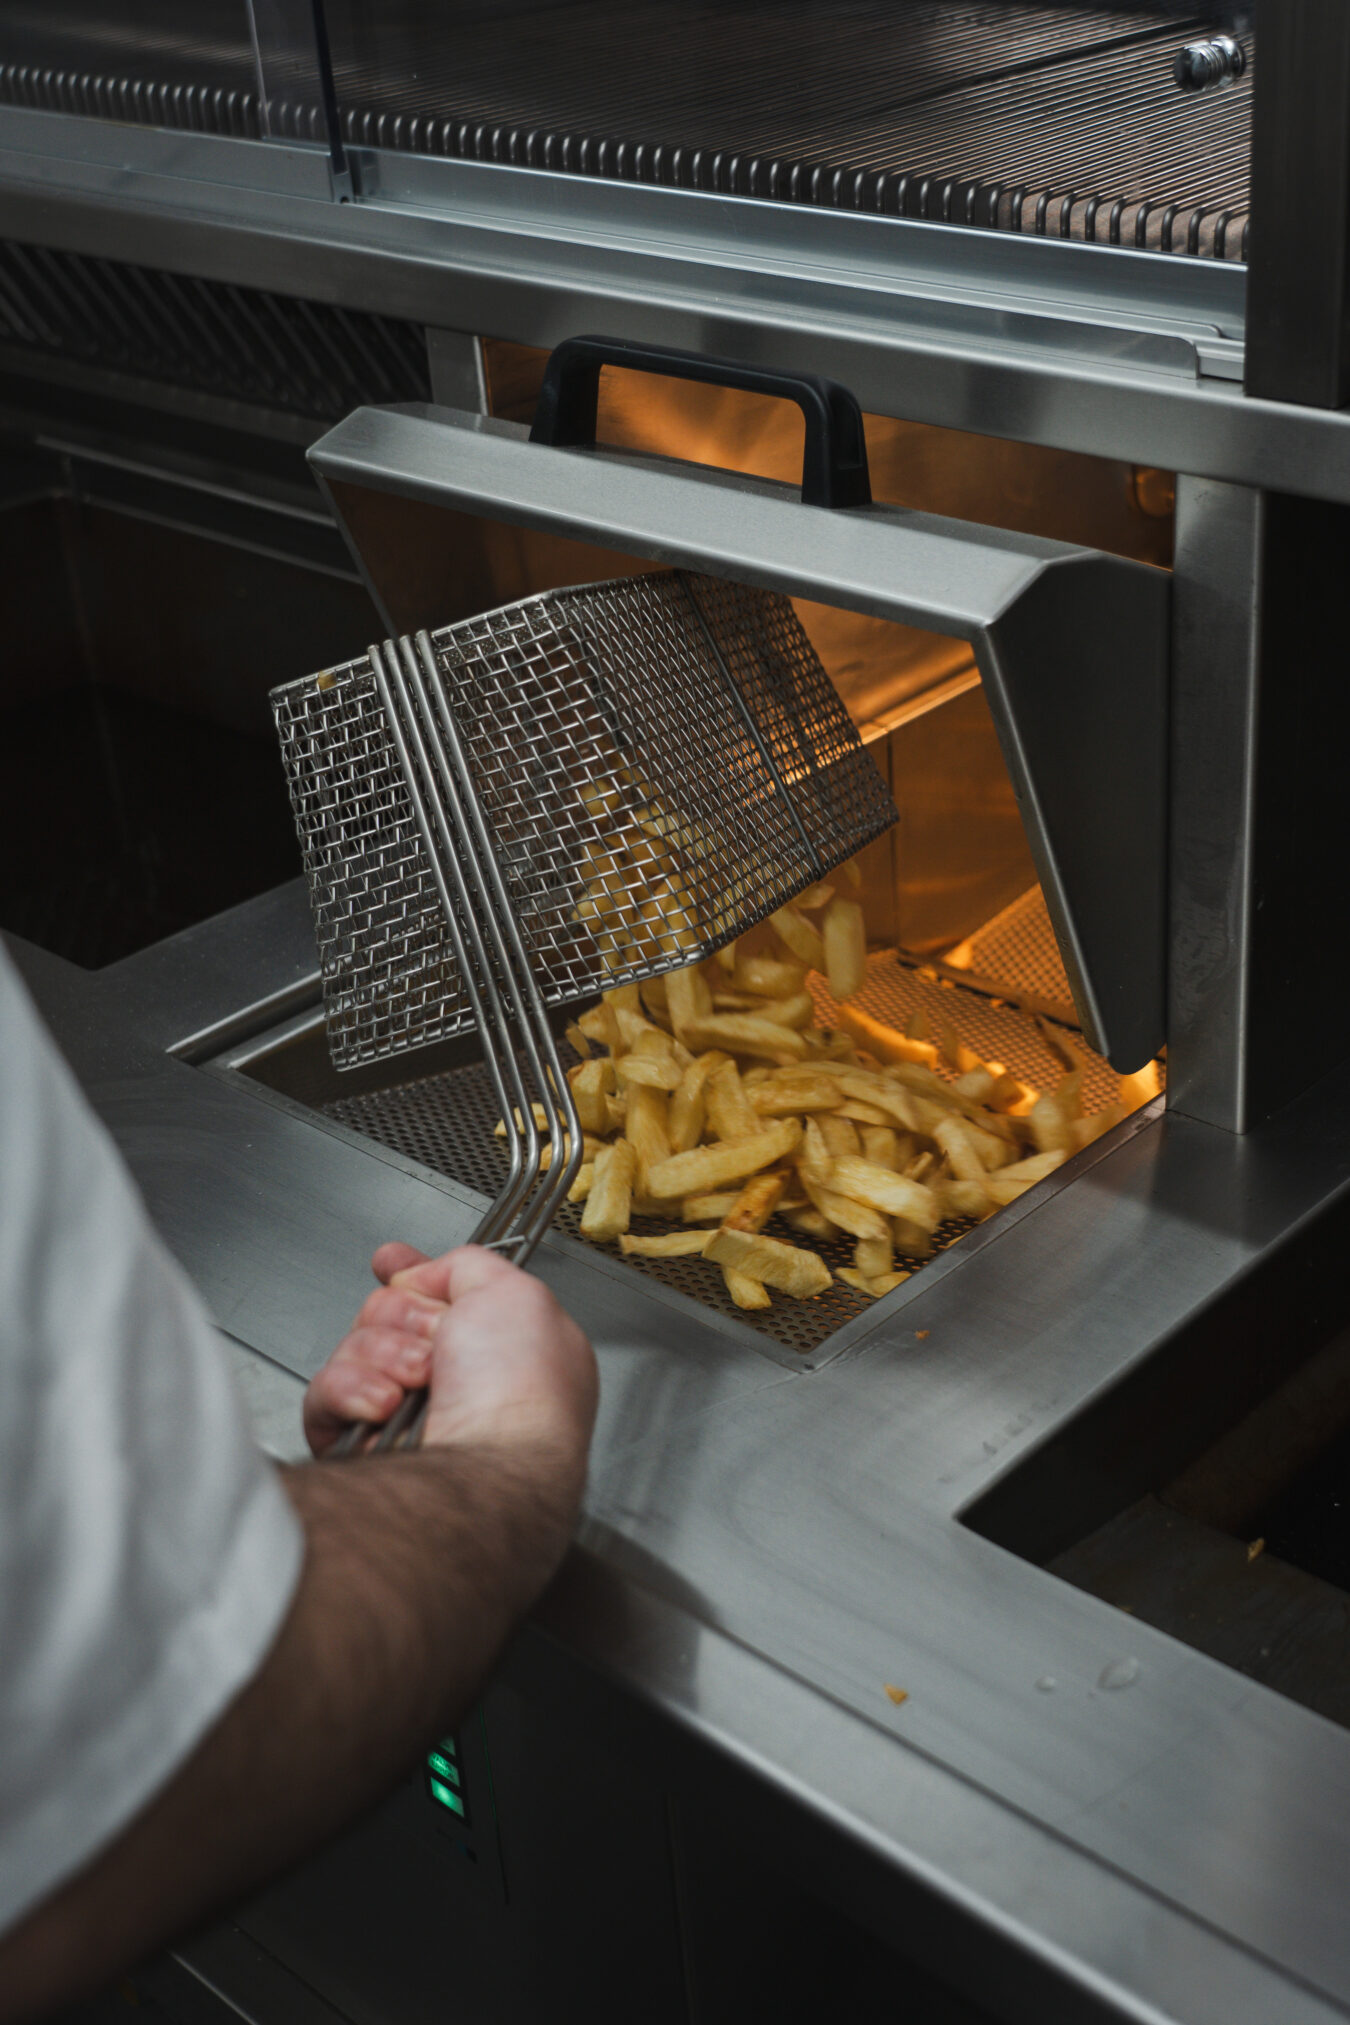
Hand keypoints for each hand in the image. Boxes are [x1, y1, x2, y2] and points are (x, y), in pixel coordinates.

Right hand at [305, 1244, 597, 1480]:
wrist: (488, 1471)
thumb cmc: (520, 1395)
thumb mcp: (516, 1293)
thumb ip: (468, 1265)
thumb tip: (424, 1271)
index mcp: (499, 1347)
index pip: (441, 1298)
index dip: (411, 1275)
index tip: (391, 1262)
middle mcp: (454, 1382)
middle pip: (389, 1312)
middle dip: (406, 1316)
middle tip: (438, 1342)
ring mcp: (406, 1416)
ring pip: (355, 1347)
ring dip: (385, 1353)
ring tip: (419, 1380)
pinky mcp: (361, 1446)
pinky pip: (325, 1391)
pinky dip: (351, 1389)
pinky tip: (384, 1404)